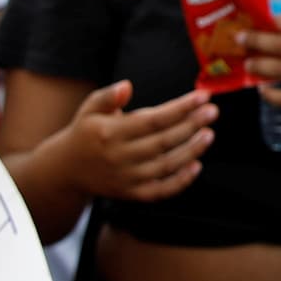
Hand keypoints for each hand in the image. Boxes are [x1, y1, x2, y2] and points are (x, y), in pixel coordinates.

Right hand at [53, 80, 215, 205]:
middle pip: (163, 141)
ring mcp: (126, 178)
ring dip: (191, 151)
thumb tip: (127, 86)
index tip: (202, 97)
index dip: (180, 108)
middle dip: (191, 126)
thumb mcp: (89, 108)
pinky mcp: (131, 194)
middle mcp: (118, 157)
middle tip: (212, 112)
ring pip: (165, 166)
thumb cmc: (85, 132)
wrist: (67, 170)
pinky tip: (196, 166)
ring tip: (209, 134)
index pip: (152, 119)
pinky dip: (180, 181)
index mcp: (109, 132)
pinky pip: (160, 190)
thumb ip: (108, 96)